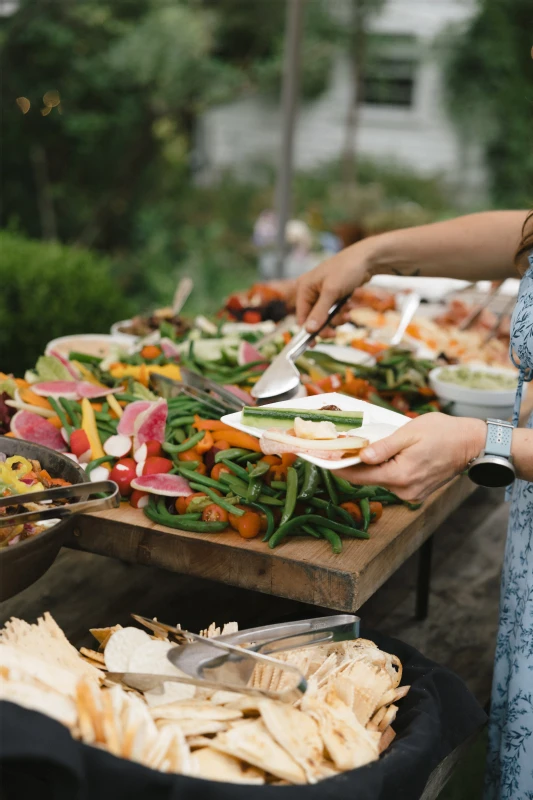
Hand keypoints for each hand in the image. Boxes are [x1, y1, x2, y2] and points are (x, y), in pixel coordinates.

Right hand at [296, 242, 371, 331]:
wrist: (368, 258)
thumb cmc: (347, 269)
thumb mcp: (332, 292)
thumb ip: (319, 312)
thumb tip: (308, 330)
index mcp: (304, 287)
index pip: (301, 315)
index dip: (307, 330)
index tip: (314, 344)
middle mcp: (311, 290)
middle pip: (313, 318)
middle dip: (326, 325)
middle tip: (335, 333)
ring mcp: (323, 293)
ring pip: (325, 316)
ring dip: (336, 319)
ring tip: (347, 313)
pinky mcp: (334, 295)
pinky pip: (334, 311)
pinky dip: (342, 312)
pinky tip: (349, 306)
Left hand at [334, 413, 486, 502]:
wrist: (471, 443)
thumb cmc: (443, 432)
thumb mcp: (409, 433)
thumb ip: (383, 447)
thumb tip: (360, 455)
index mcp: (400, 476)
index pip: (360, 476)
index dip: (339, 467)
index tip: (323, 459)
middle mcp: (404, 491)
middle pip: (368, 479)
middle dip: (354, 464)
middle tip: (340, 447)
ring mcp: (411, 494)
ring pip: (380, 480)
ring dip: (371, 466)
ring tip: (364, 447)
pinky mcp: (416, 493)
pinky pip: (393, 481)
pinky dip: (385, 470)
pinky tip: (385, 456)